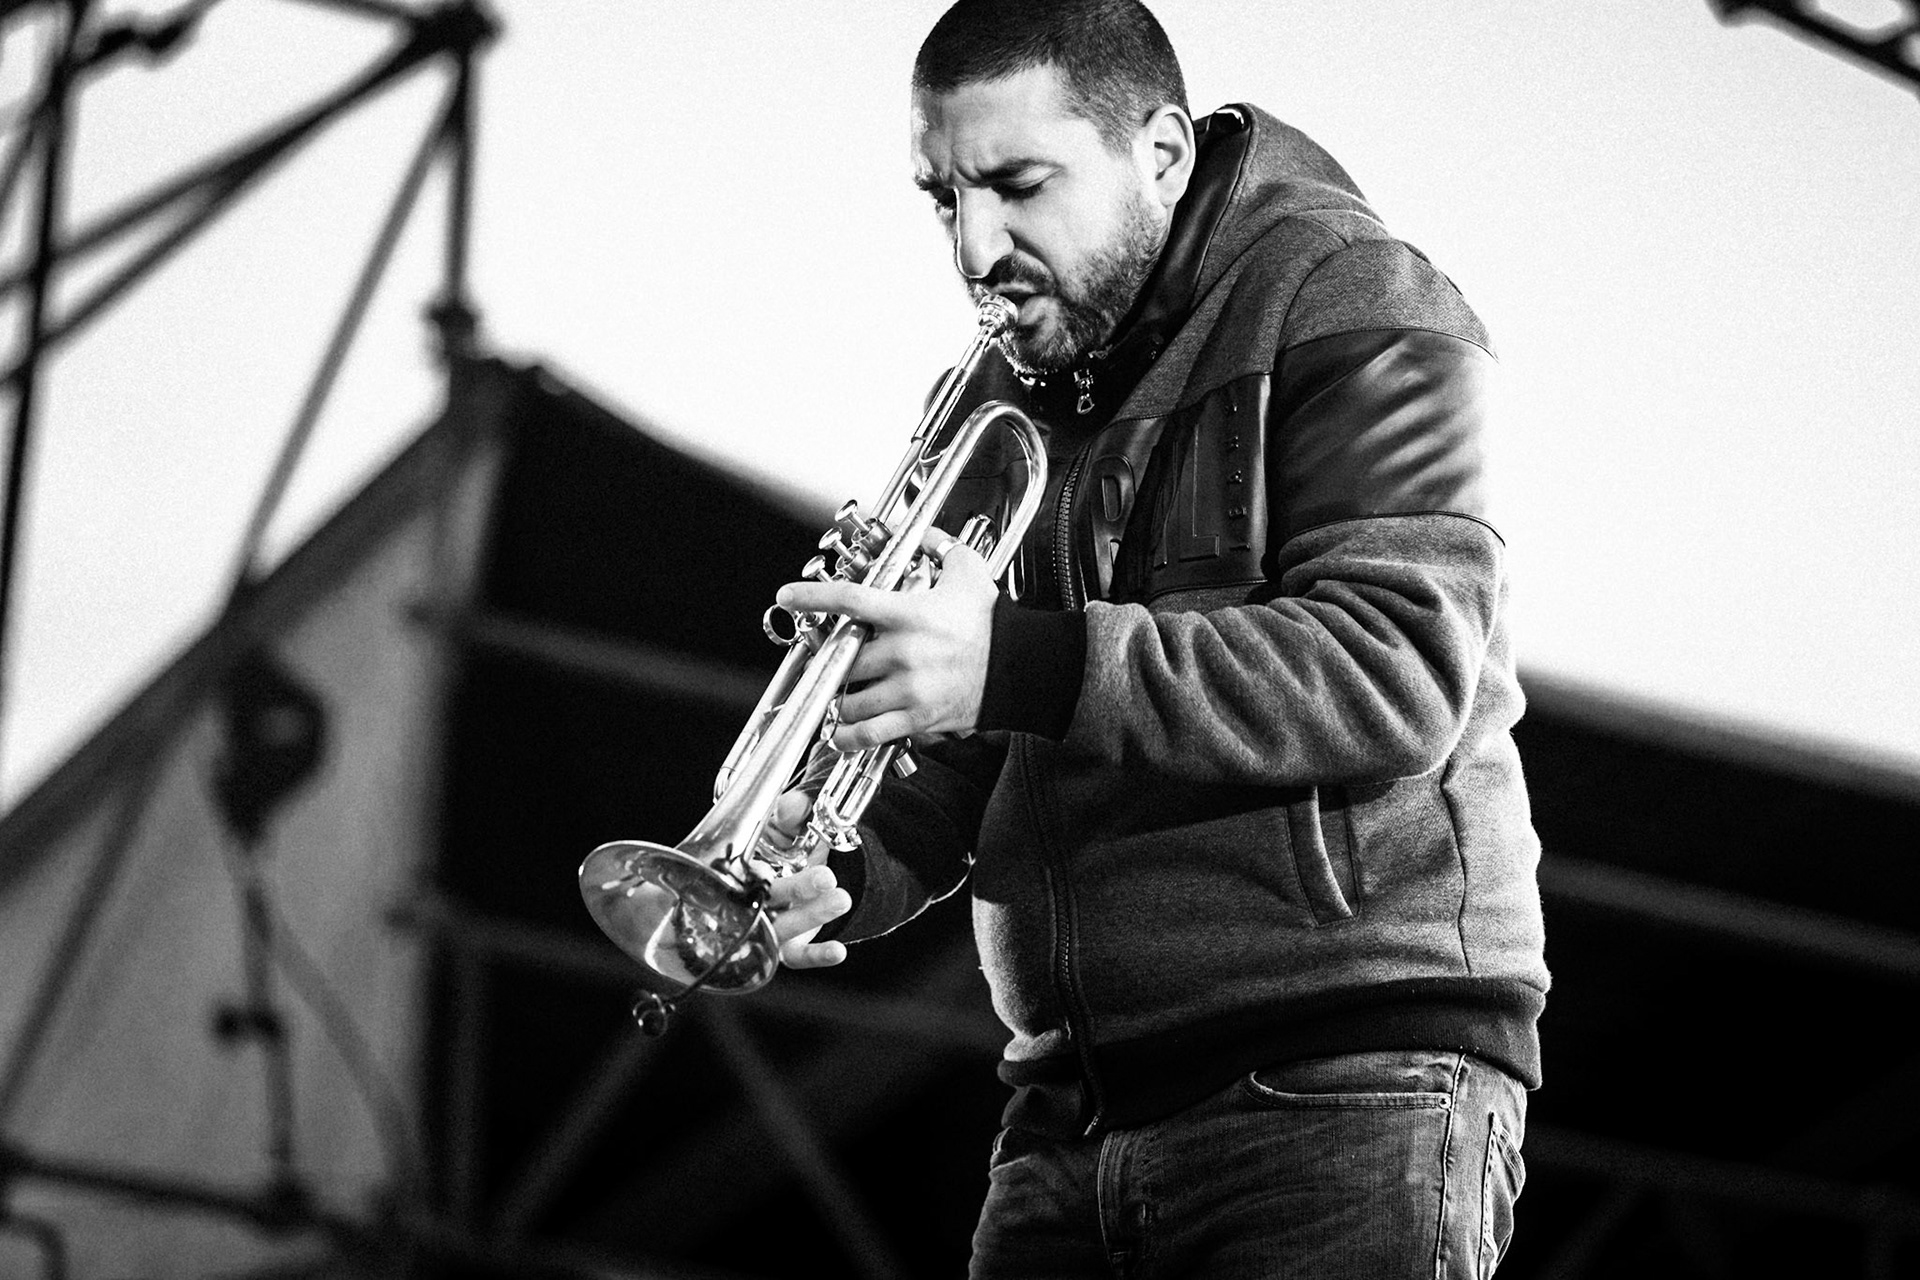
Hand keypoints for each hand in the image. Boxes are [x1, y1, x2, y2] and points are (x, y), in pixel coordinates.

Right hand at [760, 788, 850, 968]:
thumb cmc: (786, 845)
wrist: (807, 864)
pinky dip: (818, 955)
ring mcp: (770, 927)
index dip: (757, 874)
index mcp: (742, 872)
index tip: (770, 869)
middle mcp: (752, 903)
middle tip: (825, 877)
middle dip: (796, 890)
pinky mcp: (790, 948)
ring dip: (812, 917)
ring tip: (841, 899)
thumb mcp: (789, 822)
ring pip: (784, 931)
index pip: (742, 876)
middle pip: (766, 902)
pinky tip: (837, 951)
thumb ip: (792, 811)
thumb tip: (792, 807)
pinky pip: (800, 957)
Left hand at [775, 528, 996, 751]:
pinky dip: (847, 736)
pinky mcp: (916, 717)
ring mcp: (908, 688)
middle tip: (827, 654)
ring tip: (836, 690)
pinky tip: (838, 733)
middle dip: (830, 656)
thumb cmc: (993, 624)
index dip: (812, 596)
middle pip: (842, 656)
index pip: (849, 601)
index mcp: (909, 615)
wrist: (1020, 668)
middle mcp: (903, 652)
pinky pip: (870, 733)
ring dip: (837, 695)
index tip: (787, 595)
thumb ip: (939, 547)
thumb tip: (920, 533)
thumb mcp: (969, 571)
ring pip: (849, 697)